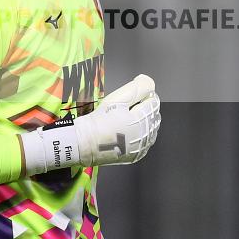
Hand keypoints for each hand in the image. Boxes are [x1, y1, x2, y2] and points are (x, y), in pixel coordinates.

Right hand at [19, 74, 161, 173]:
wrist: (84, 144)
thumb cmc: (99, 120)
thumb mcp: (117, 98)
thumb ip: (137, 88)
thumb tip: (149, 83)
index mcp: (142, 119)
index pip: (153, 101)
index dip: (144, 94)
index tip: (132, 96)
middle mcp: (145, 136)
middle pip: (153, 115)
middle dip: (144, 108)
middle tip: (126, 107)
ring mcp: (141, 148)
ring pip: (151, 129)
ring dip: (144, 121)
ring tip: (127, 119)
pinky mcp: (136, 156)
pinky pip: (145, 142)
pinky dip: (141, 134)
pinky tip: (129, 131)